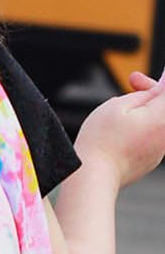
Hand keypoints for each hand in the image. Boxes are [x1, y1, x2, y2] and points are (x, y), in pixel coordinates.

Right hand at [74, 73, 164, 188]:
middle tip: (133, 80)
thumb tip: (159, 89)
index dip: (163, 80)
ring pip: (158, 121)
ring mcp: (160, 149)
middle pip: (164, 106)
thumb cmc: (101, 142)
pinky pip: (152, 136)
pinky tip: (122, 129)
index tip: (142, 77)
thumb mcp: (117, 106)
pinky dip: (142, 127)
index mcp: (162, 118)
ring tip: (121, 107)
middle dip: (153, 91)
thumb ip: (144, 93)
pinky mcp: (151, 159)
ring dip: (146, 109)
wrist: (94, 176)